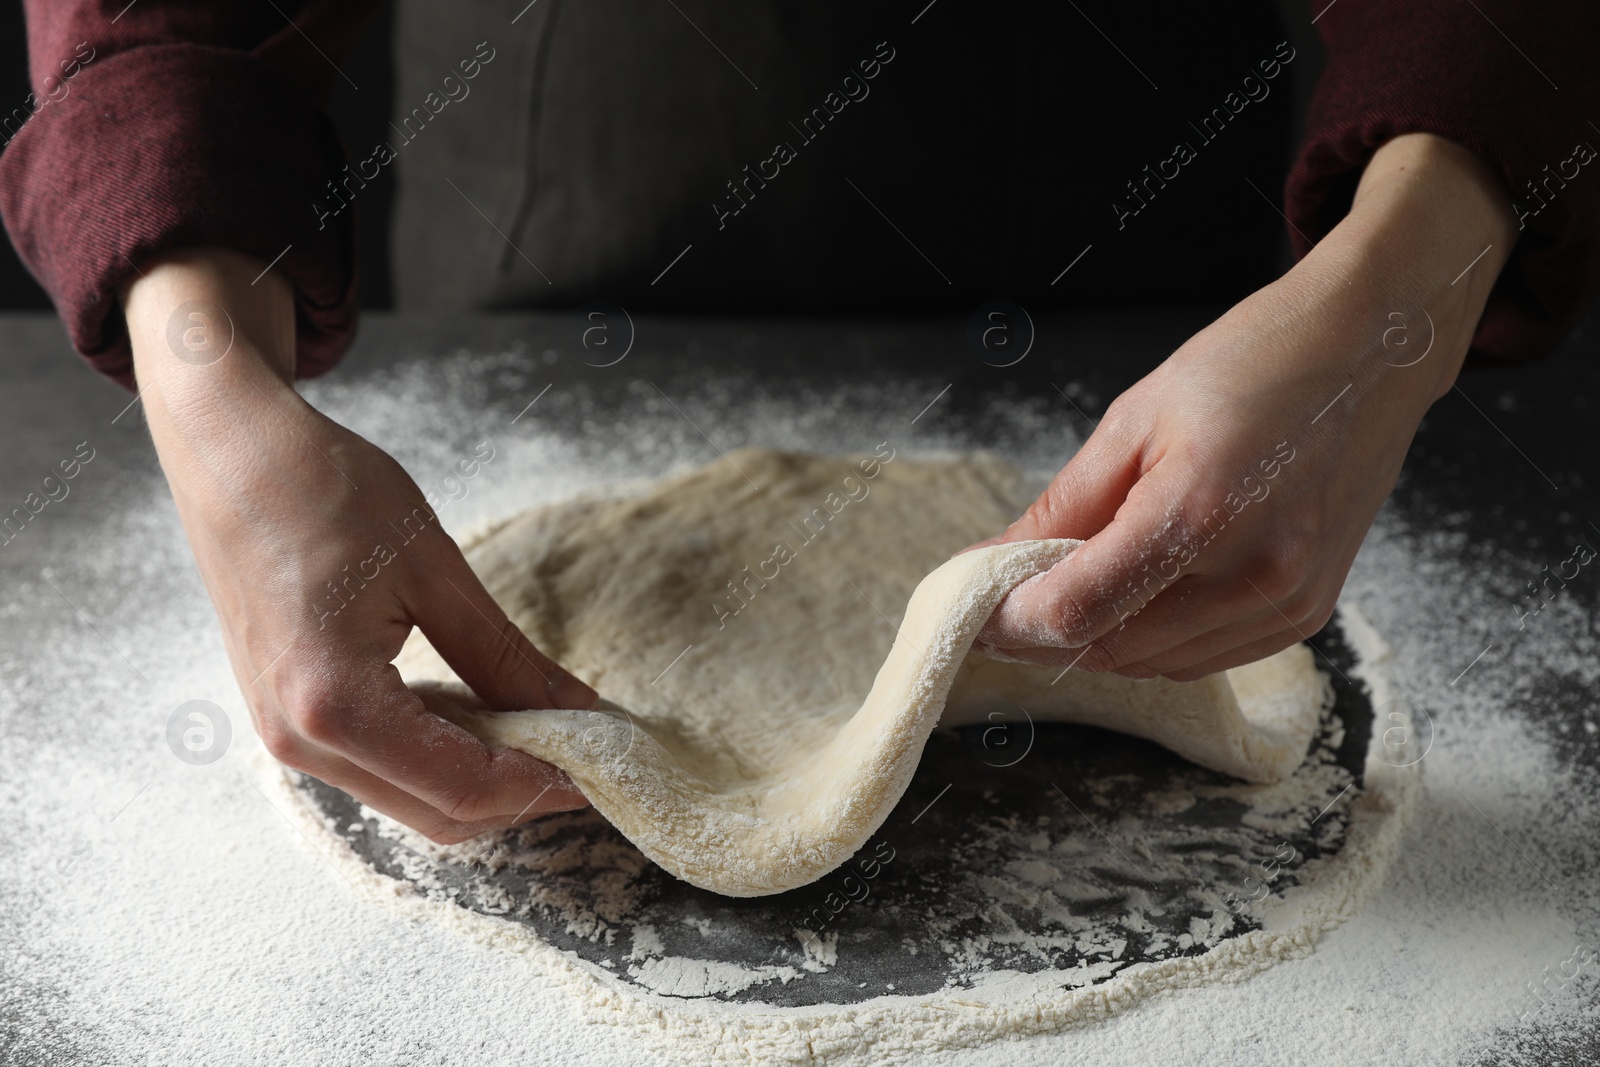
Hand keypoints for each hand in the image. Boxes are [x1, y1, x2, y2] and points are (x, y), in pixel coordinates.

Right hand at [125, 248, 595, 841]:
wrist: (230, 452)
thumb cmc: (321, 490)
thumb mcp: (435, 570)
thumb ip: (505, 658)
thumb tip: (577, 713)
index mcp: (334, 703)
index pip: (463, 784)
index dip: (543, 784)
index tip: (606, 766)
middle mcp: (300, 740)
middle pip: (439, 814)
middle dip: (521, 794)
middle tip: (588, 754)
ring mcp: (286, 736)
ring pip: (410, 801)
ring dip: (484, 779)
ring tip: (547, 731)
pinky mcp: (288, 718)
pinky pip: (380, 769)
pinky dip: (442, 758)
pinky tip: (487, 715)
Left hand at [969, 133, 1518, 678]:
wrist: (1372, 351)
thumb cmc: (1254, 364)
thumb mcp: (1134, 419)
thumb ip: (1061, 509)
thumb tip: (989, 566)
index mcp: (1200, 510)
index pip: (1078, 609)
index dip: (1011, 621)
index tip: (975, 608)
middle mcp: (1254, 573)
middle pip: (1111, 648)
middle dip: (1045, 631)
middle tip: (1010, 594)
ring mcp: (1289, 602)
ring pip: (1152, 664)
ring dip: (1097, 638)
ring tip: (1071, 584)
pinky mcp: (1308, 614)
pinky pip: (1202, 657)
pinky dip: (1152, 639)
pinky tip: (1136, 594)